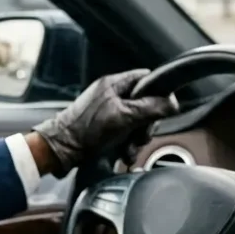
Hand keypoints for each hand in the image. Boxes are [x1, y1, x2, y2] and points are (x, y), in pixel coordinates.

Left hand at [30, 69, 177, 176]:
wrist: (62, 151)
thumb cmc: (86, 130)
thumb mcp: (124, 116)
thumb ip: (150, 107)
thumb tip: (172, 102)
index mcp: (114, 85)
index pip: (145, 79)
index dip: (157, 92)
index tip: (162, 107)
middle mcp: (111, 97)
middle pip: (144, 105)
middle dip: (146, 124)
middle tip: (140, 134)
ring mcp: (108, 114)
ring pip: (136, 124)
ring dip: (136, 139)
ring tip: (128, 148)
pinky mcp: (105, 131)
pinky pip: (125, 136)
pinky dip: (127, 147)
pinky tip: (123, 154)